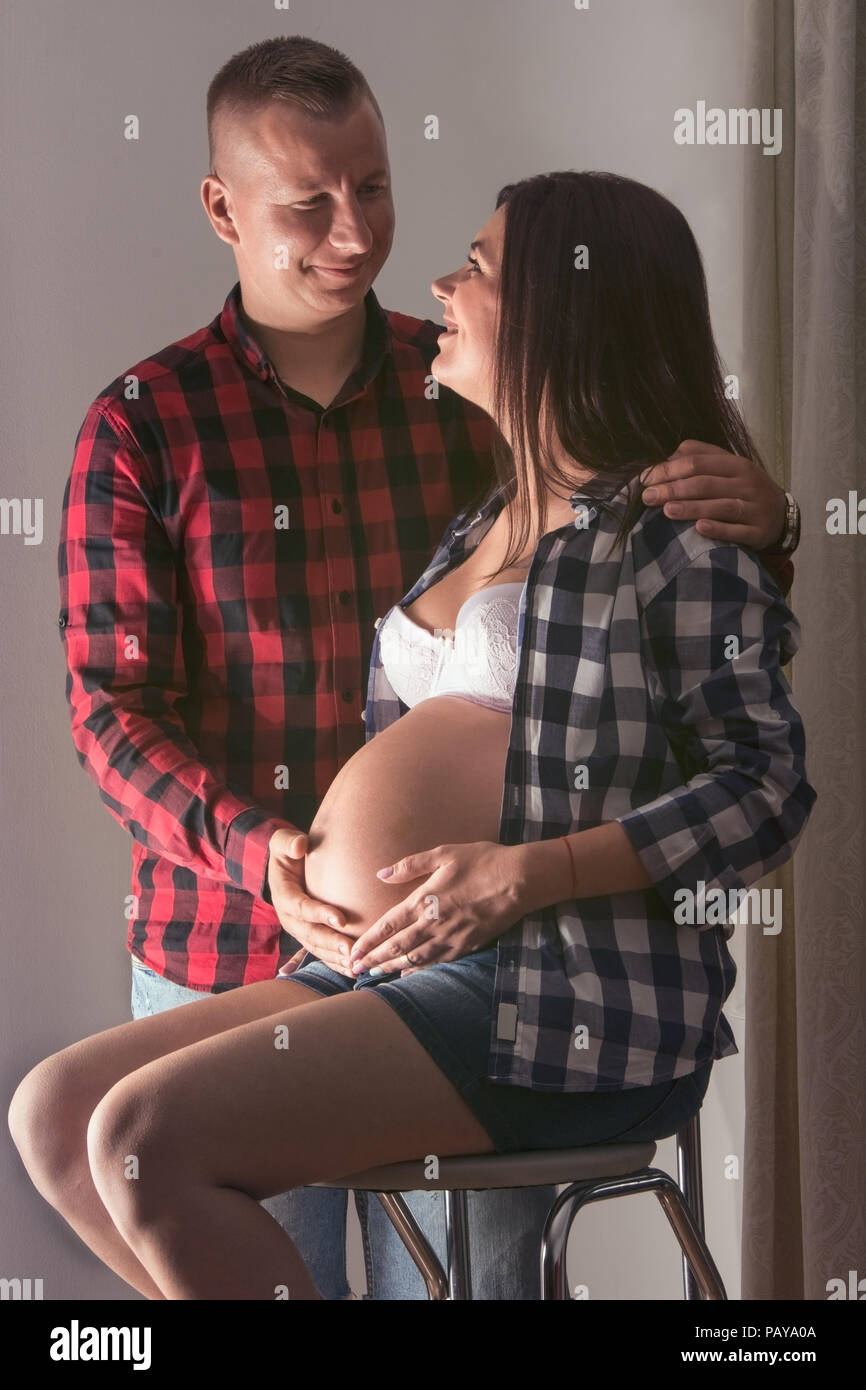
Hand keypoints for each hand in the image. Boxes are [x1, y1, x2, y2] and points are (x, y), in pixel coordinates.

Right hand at [267, 828, 357, 977]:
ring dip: (335, 958)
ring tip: (355, 966)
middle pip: (309, 934)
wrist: (284, 867)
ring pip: (316, 949)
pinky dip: (336, 964)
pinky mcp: (309, 937)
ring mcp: (299, 930)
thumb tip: (300, 845)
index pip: (301, 907)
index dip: (319, 914)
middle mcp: (289, 918)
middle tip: (351, 949)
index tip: (341, 919)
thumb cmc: (288, 851)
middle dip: (330, 943)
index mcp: (284, 895)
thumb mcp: (284, 842)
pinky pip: (322, 954)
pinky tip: (353, 972)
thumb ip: (290, 842)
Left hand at [348, 842, 527, 975]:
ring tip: (376, 975)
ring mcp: (451, 938)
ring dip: (393, 968)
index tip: (353, 953)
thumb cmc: (482, 861)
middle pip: (397, 947)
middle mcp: (434, 923)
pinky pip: (438, 962)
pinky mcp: (467, 945)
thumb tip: (381, 873)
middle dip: (374, 960)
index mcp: (424, 900)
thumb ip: (410, 865)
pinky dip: (420, 969)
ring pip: (415, 958)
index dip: (368, 942)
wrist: (518, 880)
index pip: (388, 926)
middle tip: (356, 971)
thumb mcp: (444, 853)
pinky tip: (410, 972)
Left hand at [640, 441, 785, 549]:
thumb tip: (666, 458)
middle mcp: (747, 483)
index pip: (698, 462)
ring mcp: (755, 508)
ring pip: (722, 507)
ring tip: (667, 510)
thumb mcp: (728, 467)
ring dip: (692, 508)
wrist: (781, 515)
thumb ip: (700, 456)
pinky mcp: (759, 532)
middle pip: (705, 484)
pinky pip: (737, 531)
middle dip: (674, 490)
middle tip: (648, 497)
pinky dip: (718, 529)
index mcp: (737, 464)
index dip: (670, 470)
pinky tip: (699, 528)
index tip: (646, 479)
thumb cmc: (744, 489)